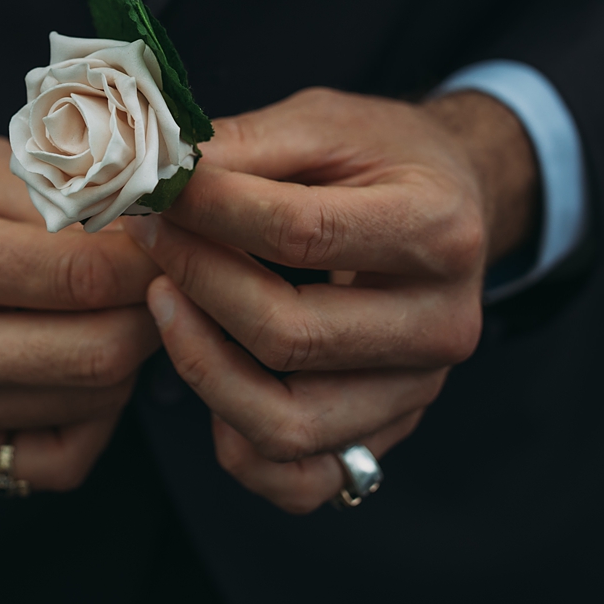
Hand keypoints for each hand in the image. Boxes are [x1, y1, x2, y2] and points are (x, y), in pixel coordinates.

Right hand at [0, 137, 161, 491]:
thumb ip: (71, 192)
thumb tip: (163, 225)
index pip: (82, 276)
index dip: (151, 257)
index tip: (172, 236)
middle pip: (97, 353)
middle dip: (153, 312)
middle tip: (162, 277)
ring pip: (92, 405)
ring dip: (128, 358)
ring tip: (115, 309)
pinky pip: (61, 460)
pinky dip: (95, 417)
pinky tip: (79, 365)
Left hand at [132, 87, 538, 512]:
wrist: (455, 203)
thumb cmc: (384, 156)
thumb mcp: (325, 123)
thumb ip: (244, 147)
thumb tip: (152, 172)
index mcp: (438, 230)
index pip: (302, 234)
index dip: (211, 214)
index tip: (154, 191)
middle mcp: (442, 324)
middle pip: (290, 335)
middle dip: (196, 282)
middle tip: (147, 236)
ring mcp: (418, 390)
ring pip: (288, 423)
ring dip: (201, 365)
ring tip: (162, 302)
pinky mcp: (390, 433)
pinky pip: (301, 480)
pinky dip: (239, 445)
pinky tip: (209, 375)